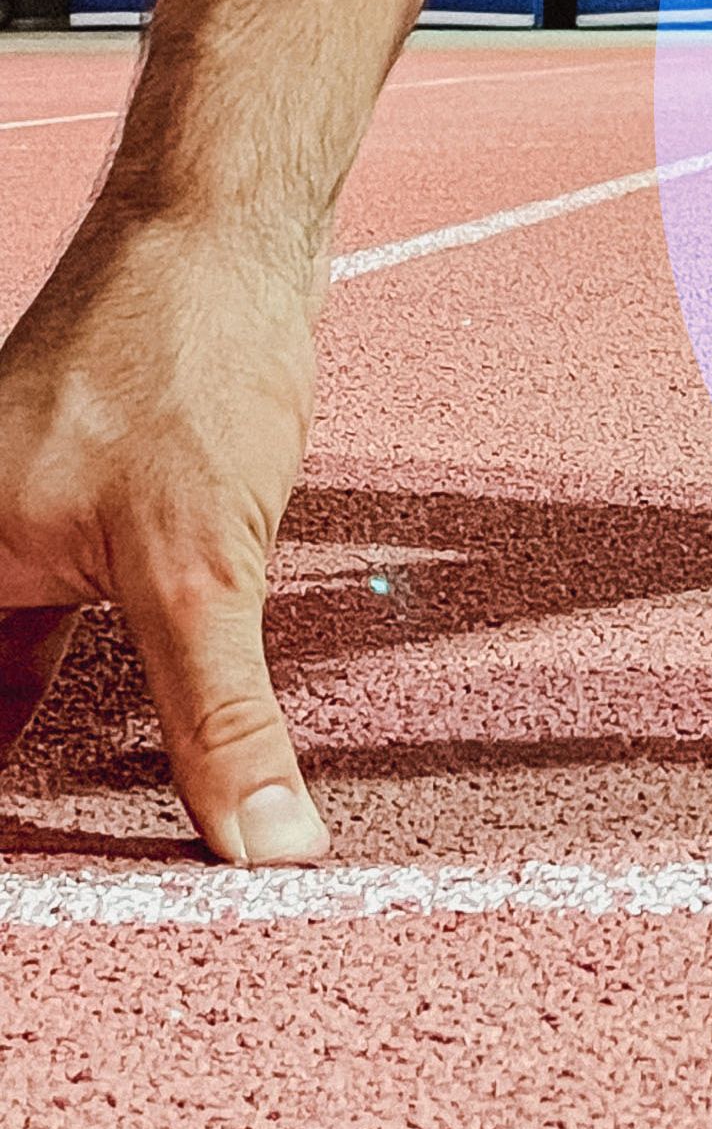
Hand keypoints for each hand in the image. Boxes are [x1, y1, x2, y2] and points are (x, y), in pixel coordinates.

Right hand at [0, 199, 327, 864]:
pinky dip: (67, 699)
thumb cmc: (185, 364)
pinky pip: (42, 637)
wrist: (221, 231)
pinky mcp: (59, 522)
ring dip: (33, 753)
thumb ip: (220, 719)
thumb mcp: (201, 568)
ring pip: (4, 676)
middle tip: (66, 889)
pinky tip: (108, 760)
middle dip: (28, 795)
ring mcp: (1, 534)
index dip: (15, 812)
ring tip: (78, 854)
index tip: (46, 897)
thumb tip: (267, 848)